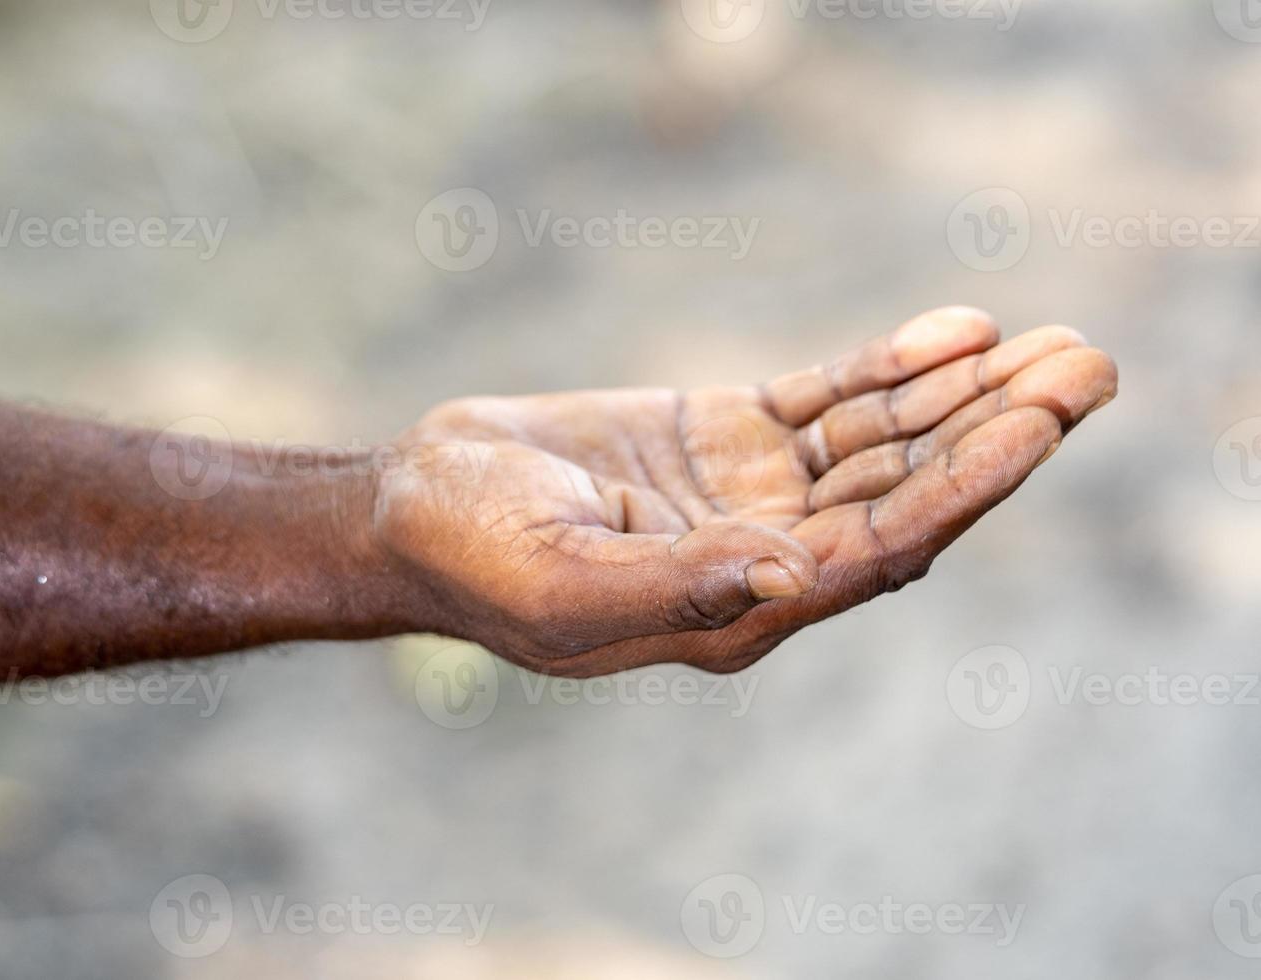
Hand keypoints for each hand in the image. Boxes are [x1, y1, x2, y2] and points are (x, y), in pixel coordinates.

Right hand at [376, 307, 1116, 676]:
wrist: (418, 504)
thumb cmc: (477, 556)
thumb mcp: (566, 582)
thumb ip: (682, 585)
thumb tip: (799, 575)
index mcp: (742, 609)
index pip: (880, 545)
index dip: (961, 486)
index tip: (1036, 423)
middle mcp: (765, 554)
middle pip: (904, 488)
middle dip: (995, 432)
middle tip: (1090, 369)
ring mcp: (749, 492)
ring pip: (880, 439)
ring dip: (963, 393)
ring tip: (1055, 343)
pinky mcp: (725, 436)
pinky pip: (825, 400)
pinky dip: (887, 366)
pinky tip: (956, 330)